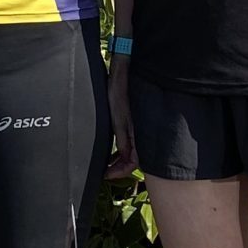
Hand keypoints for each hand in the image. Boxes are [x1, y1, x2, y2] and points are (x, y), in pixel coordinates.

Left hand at [106, 59, 138, 179]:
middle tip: (107, 171)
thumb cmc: (121, 92)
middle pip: (133, 159)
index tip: (106, 175)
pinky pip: (130, 140)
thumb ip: (122, 142)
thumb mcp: (119, 120)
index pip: (132, 163)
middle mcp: (141, 133)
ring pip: (132, 150)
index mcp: (140, 135)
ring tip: (107, 163)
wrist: (125, 72)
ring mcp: (138, 127)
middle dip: (120, 167)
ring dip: (120, 158)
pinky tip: (113, 149)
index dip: (119, 172)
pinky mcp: (133, 121)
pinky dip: (122, 148)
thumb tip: (121, 161)